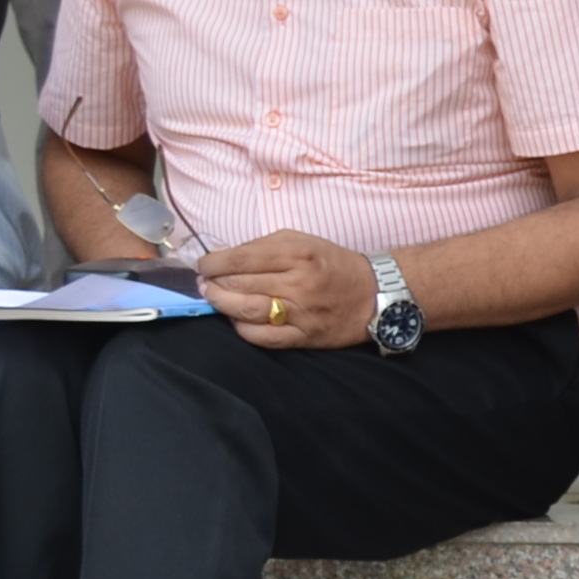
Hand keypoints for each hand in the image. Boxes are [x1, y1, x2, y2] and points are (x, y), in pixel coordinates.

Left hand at [198, 229, 378, 349]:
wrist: (374, 294)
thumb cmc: (333, 264)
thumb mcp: (303, 242)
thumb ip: (264, 247)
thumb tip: (225, 258)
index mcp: (297, 253)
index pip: (240, 258)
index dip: (213, 263)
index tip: (203, 265)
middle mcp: (298, 282)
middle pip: (238, 284)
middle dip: (212, 283)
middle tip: (204, 283)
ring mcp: (301, 312)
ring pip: (245, 310)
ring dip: (221, 304)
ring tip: (214, 298)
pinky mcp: (305, 336)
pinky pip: (262, 337)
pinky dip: (242, 328)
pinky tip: (237, 320)